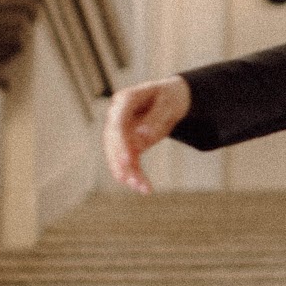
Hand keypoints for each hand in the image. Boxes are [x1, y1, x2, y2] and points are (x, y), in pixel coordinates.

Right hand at [103, 75, 189, 192]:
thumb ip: (155, 118)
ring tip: (142, 188)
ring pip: (118, 154)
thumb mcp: (169, 104)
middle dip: (121, 162)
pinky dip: (135, 174)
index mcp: (126, 99)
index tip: (127, 159)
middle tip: (131, 180)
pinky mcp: (128, 143)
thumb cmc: (170, 96)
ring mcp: (121, 130)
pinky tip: (144, 188)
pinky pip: (129, 160)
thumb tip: (141, 136)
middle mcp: (118, 115)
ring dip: (128, 173)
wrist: (171, 97)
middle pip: (113, 141)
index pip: (117, 122)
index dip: (120, 142)